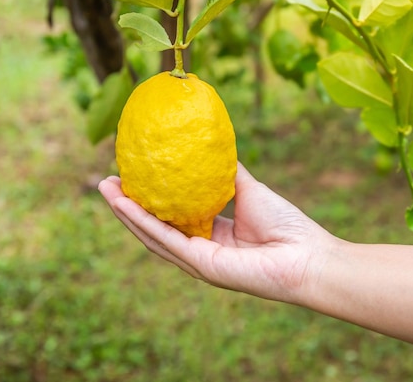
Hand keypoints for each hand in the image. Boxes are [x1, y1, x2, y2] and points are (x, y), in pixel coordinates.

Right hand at [98, 163, 335, 303]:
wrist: (307, 255)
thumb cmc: (286, 225)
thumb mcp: (249, 190)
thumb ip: (229, 173)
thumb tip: (212, 147)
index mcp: (212, 235)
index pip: (172, 218)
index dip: (150, 199)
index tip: (132, 174)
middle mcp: (201, 250)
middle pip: (156, 227)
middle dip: (129, 206)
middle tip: (106, 181)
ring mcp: (198, 261)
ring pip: (153, 236)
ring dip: (127, 213)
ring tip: (105, 189)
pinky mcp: (202, 266)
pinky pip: (167, 241)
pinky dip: (144, 222)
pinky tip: (125, 204)